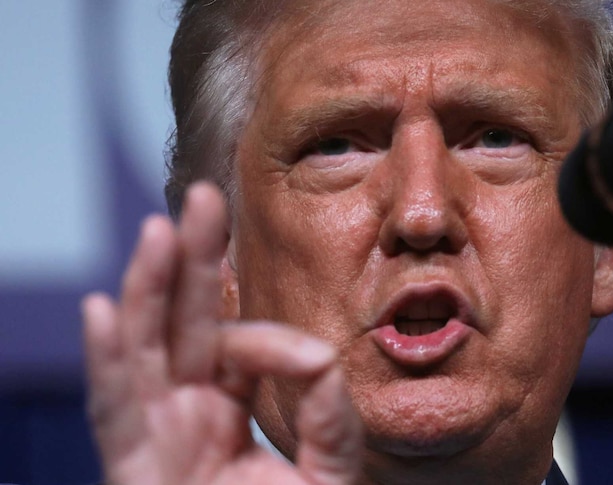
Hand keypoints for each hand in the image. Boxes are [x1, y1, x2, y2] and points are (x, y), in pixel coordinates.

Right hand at [81, 183, 361, 484]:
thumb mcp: (329, 471)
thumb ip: (330, 415)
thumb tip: (319, 355)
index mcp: (228, 405)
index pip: (242, 348)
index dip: (272, 341)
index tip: (311, 359)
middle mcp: (185, 411)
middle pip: (184, 322)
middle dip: (194, 259)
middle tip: (206, 195)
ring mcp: (153, 437)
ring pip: (144, 348)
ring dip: (150, 288)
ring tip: (163, 229)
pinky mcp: (130, 469)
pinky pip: (113, 412)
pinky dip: (106, 361)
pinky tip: (104, 310)